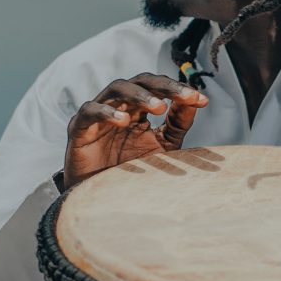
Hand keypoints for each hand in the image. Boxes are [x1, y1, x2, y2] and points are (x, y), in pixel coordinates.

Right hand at [64, 73, 207, 188]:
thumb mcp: (162, 146)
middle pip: (140, 81)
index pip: (159, 87)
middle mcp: (119, 105)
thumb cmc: (131, 170)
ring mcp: (98, 113)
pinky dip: (106, 112)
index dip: (179, 90)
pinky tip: (123, 121)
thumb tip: (199, 101)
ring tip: (158, 107)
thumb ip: (178, 124)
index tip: (202, 100)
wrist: (100, 199)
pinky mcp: (79, 127)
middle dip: (164, 86)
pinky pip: (90, 111)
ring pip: (116, 89)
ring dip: (139, 95)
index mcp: (139, 108)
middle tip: (186, 96)